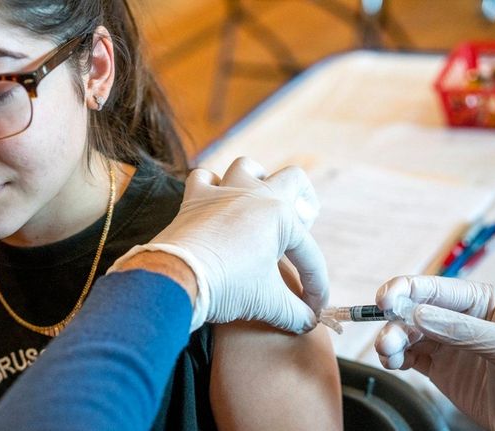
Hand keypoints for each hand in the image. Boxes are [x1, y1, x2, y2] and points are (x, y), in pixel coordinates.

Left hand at [110, 157, 328, 333]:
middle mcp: (255, 195)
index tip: (314, 310)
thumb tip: (309, 323)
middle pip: (294, 180)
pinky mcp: (194, 198)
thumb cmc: (227, 286)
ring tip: (260, 203)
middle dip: (304, 202)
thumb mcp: (267, 303)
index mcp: (281, 216)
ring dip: (257, 181)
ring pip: (246, 167)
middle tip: (301, 229)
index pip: (308, 254)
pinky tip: (215, 202)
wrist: (178, 279)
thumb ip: (294, 313)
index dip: (316, 285)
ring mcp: (222, 192)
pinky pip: (203, 177)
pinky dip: (210, 186)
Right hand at [375, 275, 494, 429]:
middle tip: (387, 341)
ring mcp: (447, 342)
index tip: (386, 301)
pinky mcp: (438, 367)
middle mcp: (459, 317)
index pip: (436, 288)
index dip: (406, 290)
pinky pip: (407, 356)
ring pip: (406, 333)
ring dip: (391, 341)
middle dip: (395, 323)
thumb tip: (419, 314)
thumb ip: (464, 330)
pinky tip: (395, 363)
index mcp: (481, 301)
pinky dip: (394, 357)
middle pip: (413, 310)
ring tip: (389, 354)